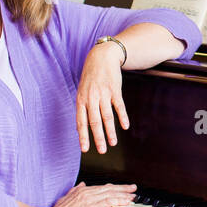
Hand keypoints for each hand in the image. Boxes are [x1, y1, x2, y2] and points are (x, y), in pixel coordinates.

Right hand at [49, 181, 136, 206]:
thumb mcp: (64, 198)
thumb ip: (73, 191)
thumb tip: (80, 184)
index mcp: (81, 191)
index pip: (101, 187)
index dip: (113, 188)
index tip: (120, 188)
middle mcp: (87, 192)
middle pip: (109, 188)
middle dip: (123, 188)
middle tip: (132, 188)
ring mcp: (91, 199)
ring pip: (112, 193)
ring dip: (125, 194)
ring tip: (133, 194)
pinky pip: (110, 201)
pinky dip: (120, 200)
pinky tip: (127, 201)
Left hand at [76, 39, 127, 153]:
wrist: (101, 56)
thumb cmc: (91, 76)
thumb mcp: (82, 90)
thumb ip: (83, 106)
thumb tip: (83, 126)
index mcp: (81, 100)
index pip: (81, 122)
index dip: (83, 136)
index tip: (85, 149)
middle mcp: (91, 98)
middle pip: (94, 122)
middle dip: (98, 138)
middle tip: (102, 151)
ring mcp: (103, 94)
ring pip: (107, 116)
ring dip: (110, 131)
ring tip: (113, 143)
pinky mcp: (114, 89)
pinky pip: (119, 106)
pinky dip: (122, 116)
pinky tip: (125, 126)